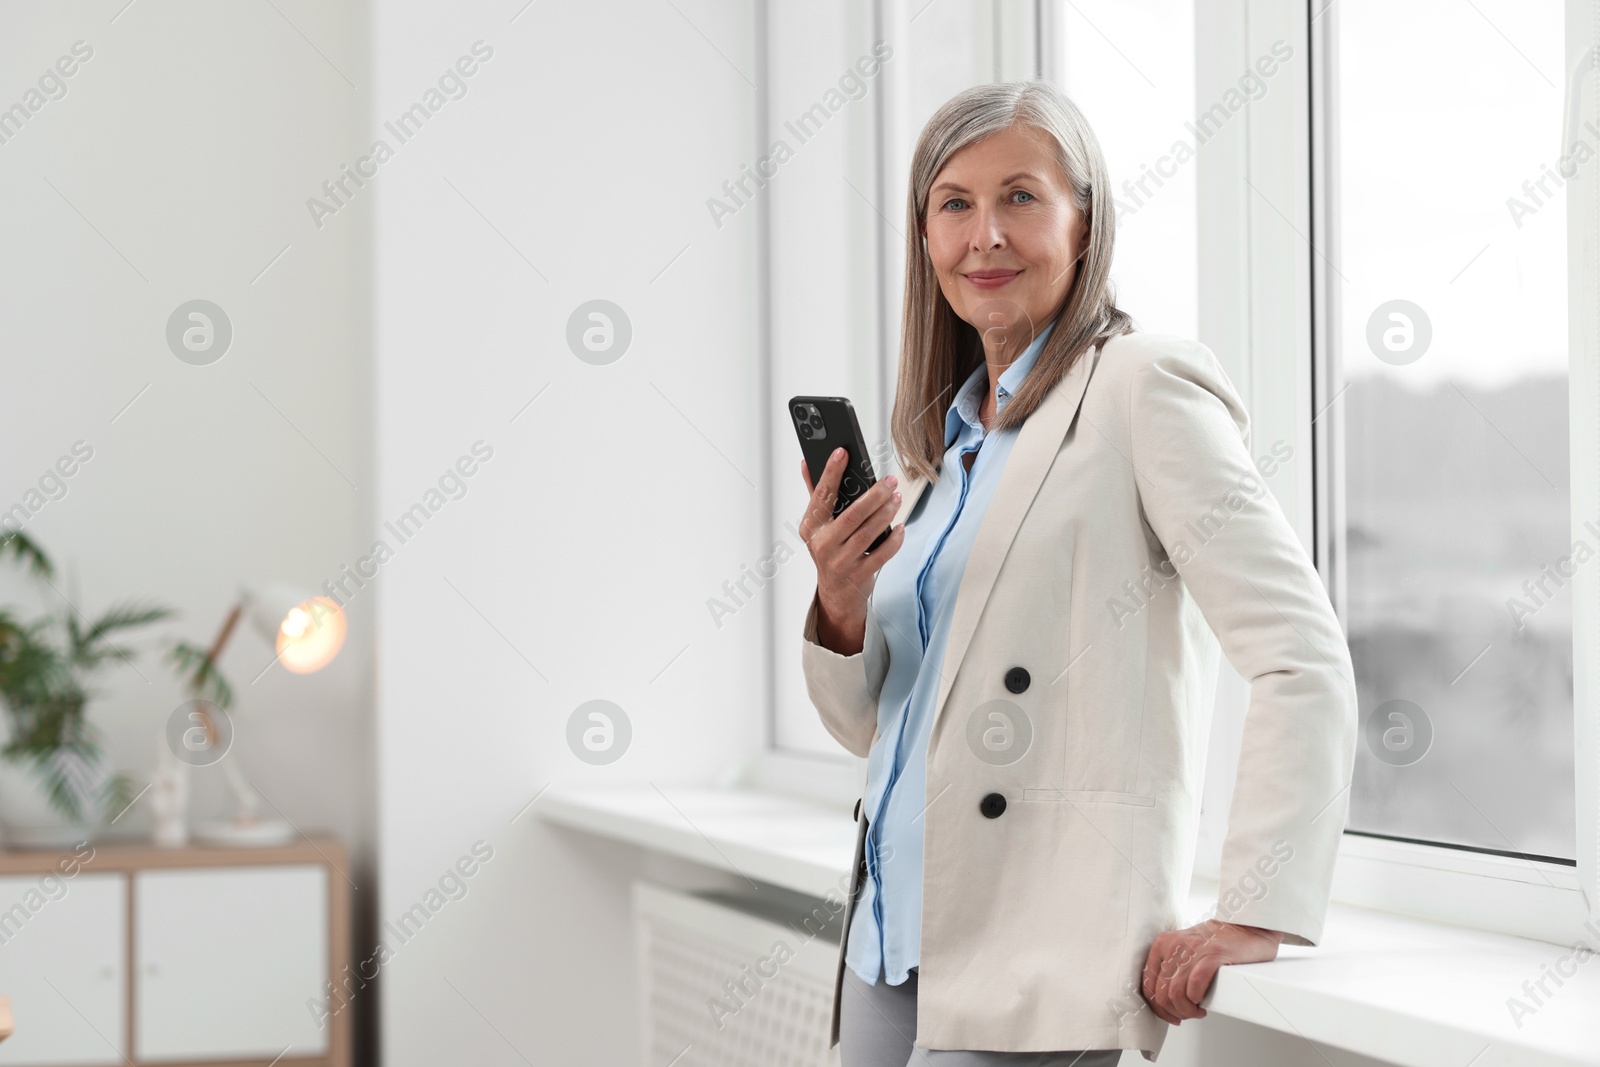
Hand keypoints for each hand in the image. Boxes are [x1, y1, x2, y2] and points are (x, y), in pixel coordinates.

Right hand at [798, 448, 905, 653]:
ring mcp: (840, 561)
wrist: (836, 593)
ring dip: (885, 513)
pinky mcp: (859, 575)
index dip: (831, 472)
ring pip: (868, 533)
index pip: (821, 495)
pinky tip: (900, 527)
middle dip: (873, 495)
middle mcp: (822, 544)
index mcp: (811, 527)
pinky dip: (893, 540)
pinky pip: (881, 554)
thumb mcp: (818, 525)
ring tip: (896, 498)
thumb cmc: (829, 550)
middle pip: (852, 515)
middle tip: (890, 480)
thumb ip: (815, 494)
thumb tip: (807, 462)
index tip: (842, 452)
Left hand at [1140, 919, 1283, 1024]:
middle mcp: (1174, 943)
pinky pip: (1194, 986)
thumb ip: (1171, 965)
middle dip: (1173, 1012)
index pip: (1147, 982)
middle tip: (1186, 1015)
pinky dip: (1196, 1001)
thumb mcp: (1185, 948)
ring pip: (1175, 993)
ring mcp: (1193, 948)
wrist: (1249, 926)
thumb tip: (1160, 998)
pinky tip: (1203, 1005)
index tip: (1169, 1015)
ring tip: (1197, 1011)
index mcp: (1163, 942)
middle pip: (1160, 992)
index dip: (1156, 1006)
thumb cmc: (1218, 942)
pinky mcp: (1212, 954)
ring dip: (1186, 1011)